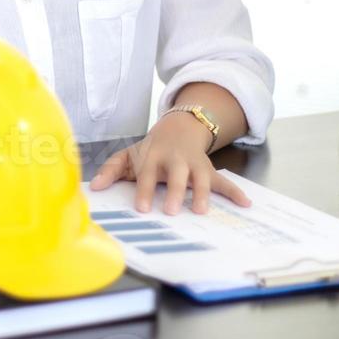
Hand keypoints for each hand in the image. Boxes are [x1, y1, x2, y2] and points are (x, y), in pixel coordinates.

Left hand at [89, 111, 251, 214]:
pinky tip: (245, 203)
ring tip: (202, 211)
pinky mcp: (208, 170)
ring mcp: (194, 165)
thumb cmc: (150, 149)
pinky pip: (223, 181)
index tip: (142, 209)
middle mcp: (175, 160)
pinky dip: (235, 191)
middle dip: (175, 192)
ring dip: (202, 193)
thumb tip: (93, 187)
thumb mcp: (129, 155)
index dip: (145, 191)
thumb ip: (111, 170)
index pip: (148, 175)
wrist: (179, 127)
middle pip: (176, 175)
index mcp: (154, 157)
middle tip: (172, 211)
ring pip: (200, 178)